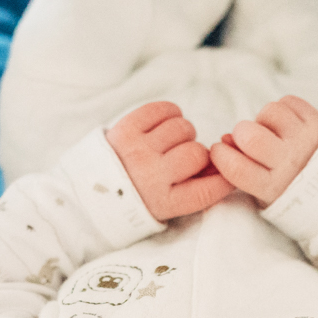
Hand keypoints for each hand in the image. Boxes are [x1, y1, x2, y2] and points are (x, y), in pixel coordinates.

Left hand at [106, 101, 234, 221]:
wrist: (90, 193)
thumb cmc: (137, 199)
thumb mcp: (165, 208)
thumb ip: (195, 190)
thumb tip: (222, 166)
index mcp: (164, 203)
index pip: (208, 190)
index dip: (224, 178)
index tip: (226, 172)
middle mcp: (151, 176)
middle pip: (197, 153)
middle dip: (198, 153)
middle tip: (184, 158)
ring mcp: (138, 150)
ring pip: (183, 127)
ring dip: (183, 133)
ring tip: (171, 143)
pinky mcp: (126, 128)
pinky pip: (164, 109)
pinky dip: (170, 114)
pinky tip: (164, 125)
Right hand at [209, 95, 317, 207]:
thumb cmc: (289, 188)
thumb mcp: (262, 192)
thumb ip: (240, 170)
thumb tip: (224, 141)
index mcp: (273, 187)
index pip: (235, 168)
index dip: (220, 155)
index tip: (220, 150)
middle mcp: (290, 164)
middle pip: (251, 137)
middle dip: (241, 133)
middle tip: (247, 138)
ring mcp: (305, 140)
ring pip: (269, 112)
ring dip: (264, 118)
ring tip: (271, 131)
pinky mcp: (317, 122)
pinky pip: (289, 101)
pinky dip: (282, 108)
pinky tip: (285, 124)